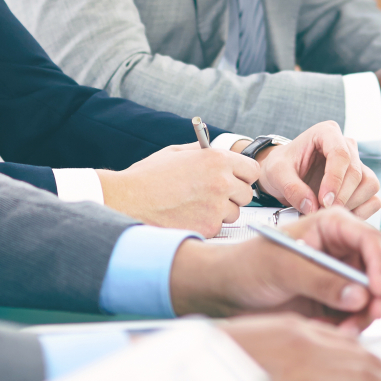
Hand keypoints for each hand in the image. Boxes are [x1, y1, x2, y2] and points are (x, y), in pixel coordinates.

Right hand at [98, 144, 256, 235]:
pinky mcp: (208, 228)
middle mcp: (221, 182)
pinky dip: (206, 225)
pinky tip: (187, 217)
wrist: (127, 200)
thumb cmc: (148, 176)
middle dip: (233, 195)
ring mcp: (216, 208)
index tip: (234, 179)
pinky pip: (218, 228)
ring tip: (195, 206)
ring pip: (234, 213)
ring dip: (220, 212)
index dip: (243, 175)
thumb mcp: (176, 152)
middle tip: (212, 195)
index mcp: (216, 160)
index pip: (252, 170)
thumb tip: (218, 154)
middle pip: (246, 194)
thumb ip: (203, 153)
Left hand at [168, 205, 380, 328]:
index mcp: (331, 225)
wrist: (228, 290)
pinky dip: (354, 325)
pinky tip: (334, 331)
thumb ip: (320, 280)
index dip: (380, 265)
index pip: (371, 239)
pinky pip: (361, 314)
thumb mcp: (282, 268)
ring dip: (366, 316)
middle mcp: (343, 248)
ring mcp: (342, 274)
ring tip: (343, 330)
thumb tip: (359, 295)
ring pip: (376, 295)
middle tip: (372, 315)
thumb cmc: (248, 265)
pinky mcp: (338, 300)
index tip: (376, 292)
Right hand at [219, 315, 380, 380]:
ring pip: (367, 380)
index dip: (374, 357)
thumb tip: (321, 352)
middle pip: (365, 360)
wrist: (200, 373)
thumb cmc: (222, 357)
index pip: (346, 343)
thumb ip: (292, 341)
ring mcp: (310, 373)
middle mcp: (310, 347)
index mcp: (297, 329)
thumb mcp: (260, 336)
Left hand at [255, 122, 379, 217]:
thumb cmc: (282, 166)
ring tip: (328, 211)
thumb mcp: (277, 173)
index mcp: (326, 133)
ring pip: (369, 184)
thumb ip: (291, 188)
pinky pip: (373, 199)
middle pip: (356, 172)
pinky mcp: (362, 182)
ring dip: (351, 204)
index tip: (324, 201)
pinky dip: (360, 211)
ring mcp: (357, 164)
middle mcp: (346, 145)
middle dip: (340, 196)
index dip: (334, 180)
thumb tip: (311, 206)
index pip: (340, 154)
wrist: (284, 174)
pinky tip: (340, 215)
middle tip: (321, 211)